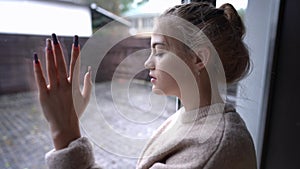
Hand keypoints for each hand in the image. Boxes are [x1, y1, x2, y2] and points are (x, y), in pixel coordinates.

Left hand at [33, 34, 91, 149]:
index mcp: (75, 84)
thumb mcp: (86, 98)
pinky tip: (36, 58)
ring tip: (47, 43)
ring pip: (51, 69)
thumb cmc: (76, 111)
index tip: (75, 40)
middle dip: (58, 48)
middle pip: (61, 63)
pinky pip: (41, 80)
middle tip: (55, 36)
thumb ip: (87, 84)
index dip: (76, 51)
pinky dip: (38, 69)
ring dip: (49, 55)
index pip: (75, 64)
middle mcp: (65, 85)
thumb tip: (88, 70)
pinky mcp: (44, 95)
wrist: (65, 126)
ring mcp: (54, 90)